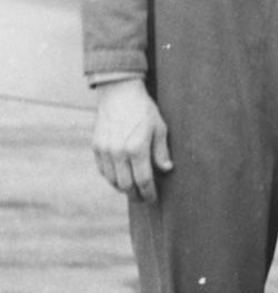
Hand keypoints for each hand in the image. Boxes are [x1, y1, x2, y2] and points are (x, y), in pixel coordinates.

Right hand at [92, 78, 170, 201]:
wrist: (119, 94)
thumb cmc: (143, 110)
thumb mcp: (159, 127)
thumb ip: (161, 151)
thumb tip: (166, 169)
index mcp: (137, 148)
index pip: (143, 180)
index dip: (148, 193)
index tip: (153, 198)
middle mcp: (118, 153)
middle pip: (126, 185)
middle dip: (135, 195)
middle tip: (143, 198)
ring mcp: (105, 151)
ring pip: (112, 180)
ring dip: (123, 188)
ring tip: (133, 189)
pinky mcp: (96, 148)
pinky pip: (103, 171)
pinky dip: (112, 178)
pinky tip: (120, 177)